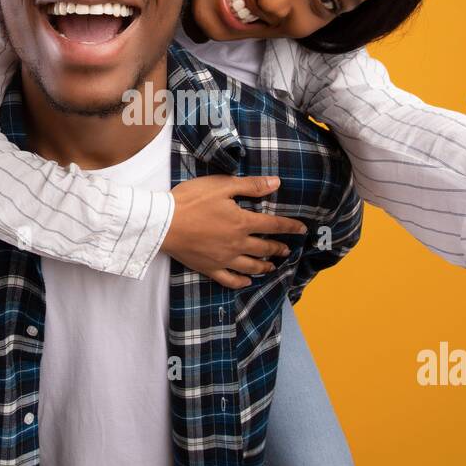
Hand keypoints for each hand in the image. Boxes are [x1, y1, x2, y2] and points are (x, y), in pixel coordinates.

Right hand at [162, 175, 308, 288]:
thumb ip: (251, 186)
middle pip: (264, 249)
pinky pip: (229, 279)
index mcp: (242, 223)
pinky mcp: (209, 268)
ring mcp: (224, 259)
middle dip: (278, 249)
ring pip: (251, 266)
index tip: (302, 230)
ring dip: (264, 267)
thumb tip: (276, 183)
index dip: (290, 227)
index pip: (273, 226)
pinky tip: (247, 282)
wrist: (164, 223)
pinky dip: (241, 282)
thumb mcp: (222, 186)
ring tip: (272, 267)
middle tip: (287, 250)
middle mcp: (237, 244)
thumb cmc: (191, 200)